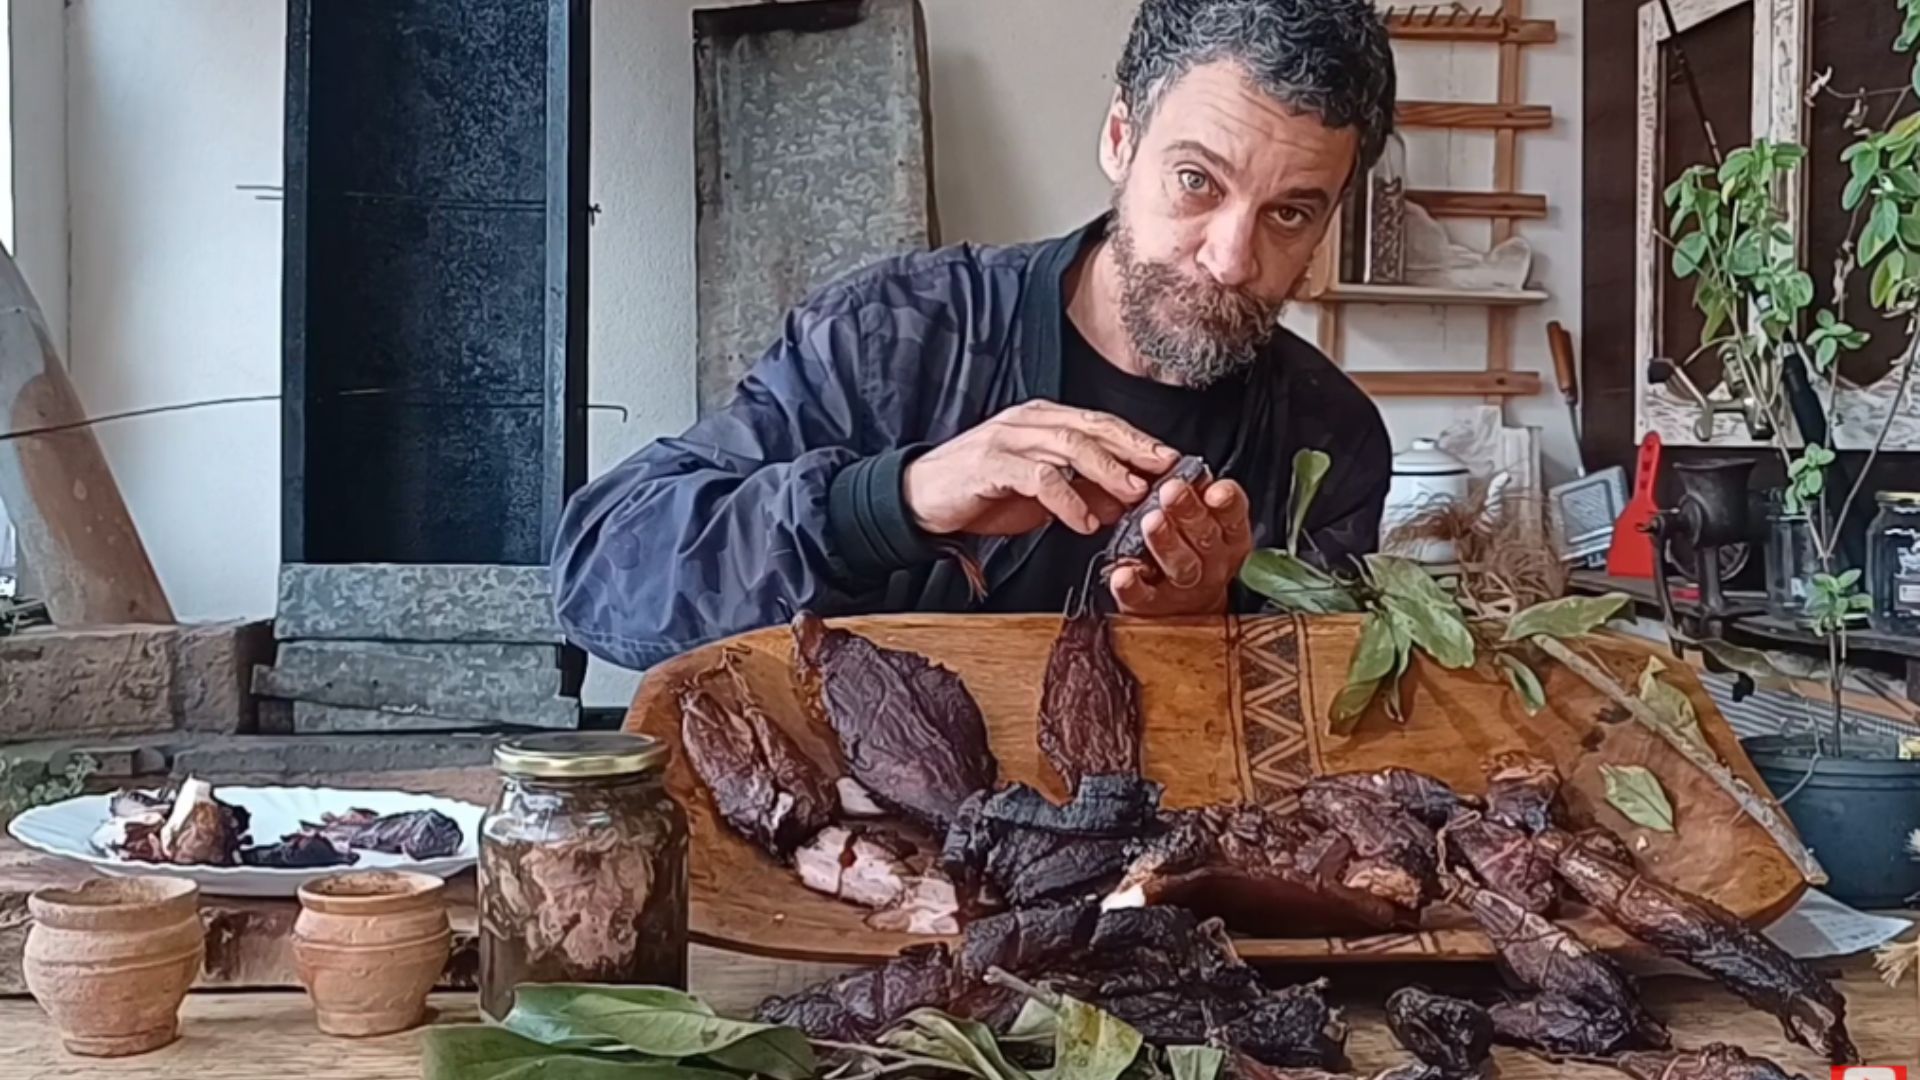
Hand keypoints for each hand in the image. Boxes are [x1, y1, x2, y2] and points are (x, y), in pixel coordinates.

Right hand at [902, 400, 1179, 536]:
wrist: (920, 499)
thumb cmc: (982, 493)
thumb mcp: (1041, 496)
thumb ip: (1081, 493)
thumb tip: (1123, 504)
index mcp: (1042, 420)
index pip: (1100, 422)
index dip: (1138, 439)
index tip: (1173, 460)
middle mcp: (1028, 421)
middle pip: (1091, 427)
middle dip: (1133, 448)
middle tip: (1166, 470)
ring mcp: (1008, 439)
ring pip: (1069, 445)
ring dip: (1107, 470)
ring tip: (1133, 494)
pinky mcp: (990, 464)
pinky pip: (1038, 477)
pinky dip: (1066, 499)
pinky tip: (1083, 521)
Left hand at [1109, 476, 1252, 615]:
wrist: (1185, 613)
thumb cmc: (1194, 554)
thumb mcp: (1209, 524)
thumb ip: (1201, 498)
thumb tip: (1190, 470)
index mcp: (1228, 539)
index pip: (1233, 518)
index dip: (1227, 504)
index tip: (1216, 490)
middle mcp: (1212, 564)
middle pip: (1205, 538)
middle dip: (1188, 512)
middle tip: (1171, 491)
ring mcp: (1183, 587)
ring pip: (1181, 566)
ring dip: (1166, 543)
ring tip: (1151, 522)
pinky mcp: (1152, 605)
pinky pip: (1143, 596)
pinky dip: (1132, 586)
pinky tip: (1123, 573)